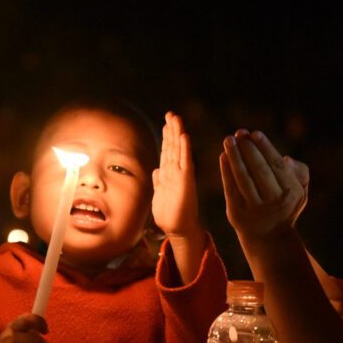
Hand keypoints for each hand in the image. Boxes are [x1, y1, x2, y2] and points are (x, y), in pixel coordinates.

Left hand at [152, 111, 201, 239]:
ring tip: (176, 118)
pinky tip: (185, 137)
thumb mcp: (160, 194)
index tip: (166, 122)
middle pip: (173, 146)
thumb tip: (156, 170)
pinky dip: (185, 149)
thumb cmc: (170, 214)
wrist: (178, 229)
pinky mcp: (186, 182)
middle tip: (171, 113)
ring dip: (177, 134)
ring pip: (179, 150)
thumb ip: (159, 181)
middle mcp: (176, 172)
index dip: (167, 136)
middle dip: (172, 129)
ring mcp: (182, 175)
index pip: (168, 151)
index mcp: (169, 174)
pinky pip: (185, 162)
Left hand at [220, 130, 308, 239]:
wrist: (270, 237)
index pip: (276, 165)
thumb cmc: (285, 204)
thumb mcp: (301, 191)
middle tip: (239, 133)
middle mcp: (274, 201)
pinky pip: (230, 188)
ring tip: (228, 141)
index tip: (255, 133)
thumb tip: (286, 159)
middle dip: (248, 149)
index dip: (265, 148)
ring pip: (243, 178)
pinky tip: (223, 157)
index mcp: (291, 192)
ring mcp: (254, 209)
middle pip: (259, 170)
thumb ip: (300, 173)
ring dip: (234, 157)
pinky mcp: (237, 213)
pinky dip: (226, 171)